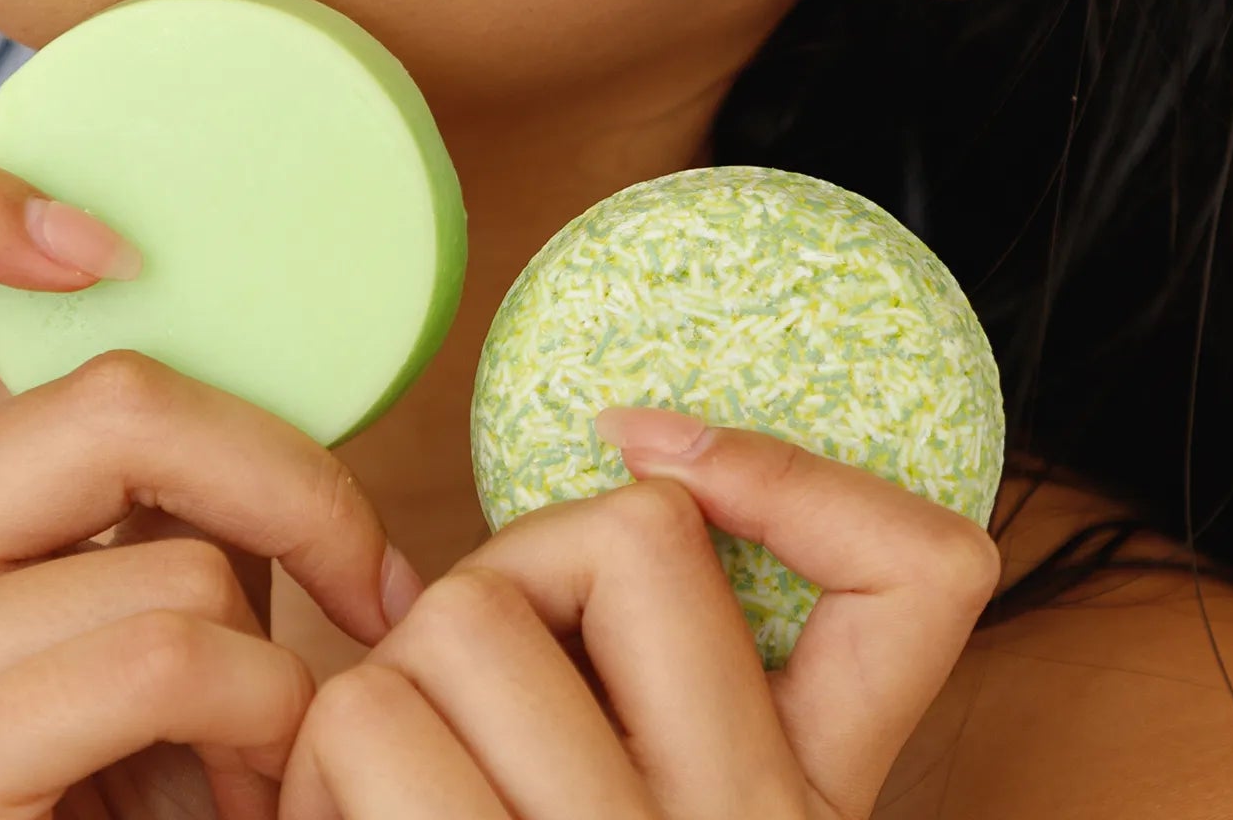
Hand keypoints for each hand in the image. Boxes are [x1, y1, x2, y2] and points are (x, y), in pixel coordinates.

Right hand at [0, 157, 420, 819]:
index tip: (114, 249)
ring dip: (280, 651)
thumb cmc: (160, 756)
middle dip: (291, 482)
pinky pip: (160, 659)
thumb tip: (284, 328)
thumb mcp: (153, 570)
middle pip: (112, 399)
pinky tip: (248, 783)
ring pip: (170, 554)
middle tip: (366, 572)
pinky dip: (264, 720)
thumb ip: (152, 459)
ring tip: (265, 731)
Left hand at [278, 409, 1000, 818]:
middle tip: (464, 704)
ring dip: (386, 682)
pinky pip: (354, 730)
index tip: (651, 448)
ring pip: (458, 620)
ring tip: (386, 791)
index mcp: (806, 811)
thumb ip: (687, 694)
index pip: (920, 576)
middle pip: (604, 546)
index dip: (802, 481)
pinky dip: (312, 768)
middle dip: (497, 588)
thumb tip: (637, 457)